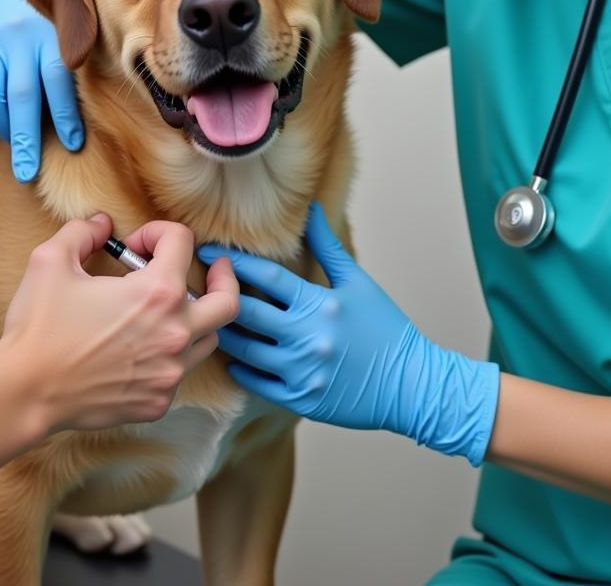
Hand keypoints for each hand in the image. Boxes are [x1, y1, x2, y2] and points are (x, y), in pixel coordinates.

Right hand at [0, 0, 83, 181]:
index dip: (65, 114)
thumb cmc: (59, 24)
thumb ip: (82, 66)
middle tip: (27, 172)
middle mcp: (20, 37)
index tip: (74, 143)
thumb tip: (89, 124)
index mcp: (53, 33)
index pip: (57, 79)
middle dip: (25, 139)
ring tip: (17, 143)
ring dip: (2, 128)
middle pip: (21, 94)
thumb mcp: (76, 33)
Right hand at [3, 214, 239, 431]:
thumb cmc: (40, 326)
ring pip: (208, 340)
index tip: (132, 246)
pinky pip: (179, 372)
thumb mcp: (51, 260)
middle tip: (213, 268)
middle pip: (228, 301)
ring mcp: (170, 372)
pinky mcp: (158, 401)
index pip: (183, 242)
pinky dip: (169, 355)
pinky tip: (142, 349)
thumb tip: (103, 224)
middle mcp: (176, 333)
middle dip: (225, 278)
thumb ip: (83, 231)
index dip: (157, 232)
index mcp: (158, 293)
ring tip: (170, 310)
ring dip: (195, 318)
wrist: (25, 392)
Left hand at [197, 203, 498, 465]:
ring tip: (210, 320)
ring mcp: (302, 372)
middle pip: (247, 314)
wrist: (413, 385)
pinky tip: (233, 358)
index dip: (234, 263)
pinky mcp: (301, 400)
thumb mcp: (358, 283)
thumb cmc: (386, 329)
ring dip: (225, 334)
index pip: (266, 278)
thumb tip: (311, 210)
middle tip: (197, 286)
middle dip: (219, 297)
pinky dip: (240, 370)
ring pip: (245, 351)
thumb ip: (328, 246)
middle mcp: (307, 338)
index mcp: (320, 305)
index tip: (208, 252)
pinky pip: (256, 384)